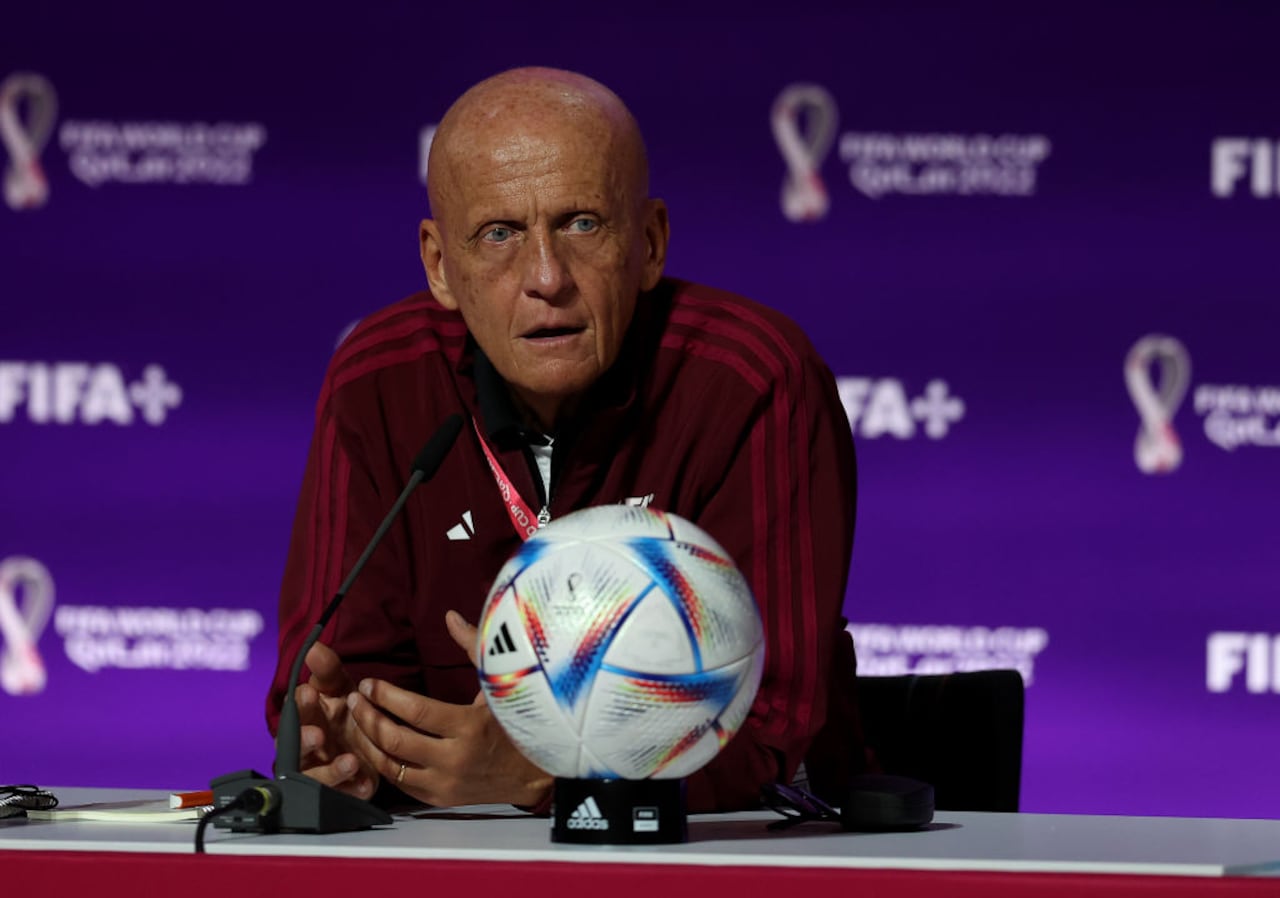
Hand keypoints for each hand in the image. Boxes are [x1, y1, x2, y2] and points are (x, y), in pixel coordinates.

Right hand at [293, 641, 378, 799]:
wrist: (372, 737)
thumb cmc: (347, 709)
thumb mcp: (341, 686)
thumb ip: (328, 669)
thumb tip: (314, 646)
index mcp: (304, 720)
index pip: (293, 713)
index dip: (299, 706)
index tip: (309, 694)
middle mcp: (308, 748)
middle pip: (296, 749)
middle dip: (305, 742)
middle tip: (317, 735)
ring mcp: (323, 771)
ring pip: (316, 778)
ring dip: (331, 771)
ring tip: (351, 762)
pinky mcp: (342, 790)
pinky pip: (342, 796)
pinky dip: (353, 790)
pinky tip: (366, 785)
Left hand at [345, 610, 552, 807]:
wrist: (535, 772)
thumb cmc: (517, 720)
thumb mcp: (499, 682)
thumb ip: (473, 646)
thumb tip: (449, 617)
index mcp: (469, 726)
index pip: (415, 711)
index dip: (386, 696)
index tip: (368, 683)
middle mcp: (455, 759)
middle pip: (396, 740)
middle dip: (368, 717)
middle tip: (355, 700)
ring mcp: (446, 783)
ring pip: (392, 766)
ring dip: (368, 742)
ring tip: (357, 721)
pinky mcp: (441, 799)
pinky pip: (402, 784)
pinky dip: (385, 764)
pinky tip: (375, 747)